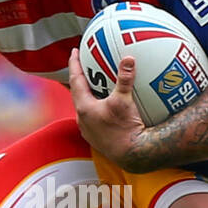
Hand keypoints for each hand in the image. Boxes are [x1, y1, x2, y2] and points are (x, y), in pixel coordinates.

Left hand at [68, 50, 146, 168]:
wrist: (133, 156)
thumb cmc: (127, 129)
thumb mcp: (125, 101)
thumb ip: (125, 79)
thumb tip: (128, 58)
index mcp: (84, 108)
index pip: (75, 80)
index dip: (74, 64)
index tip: (74, 52)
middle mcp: (82, 120)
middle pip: (78, 93)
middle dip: (80, 78)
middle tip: (83, 66)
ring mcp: (89, 131)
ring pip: (84, 107)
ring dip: (88, 95)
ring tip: (95, 85)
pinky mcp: (97, 139)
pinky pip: (94, 118)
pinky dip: (97, 108)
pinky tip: (107, 107)